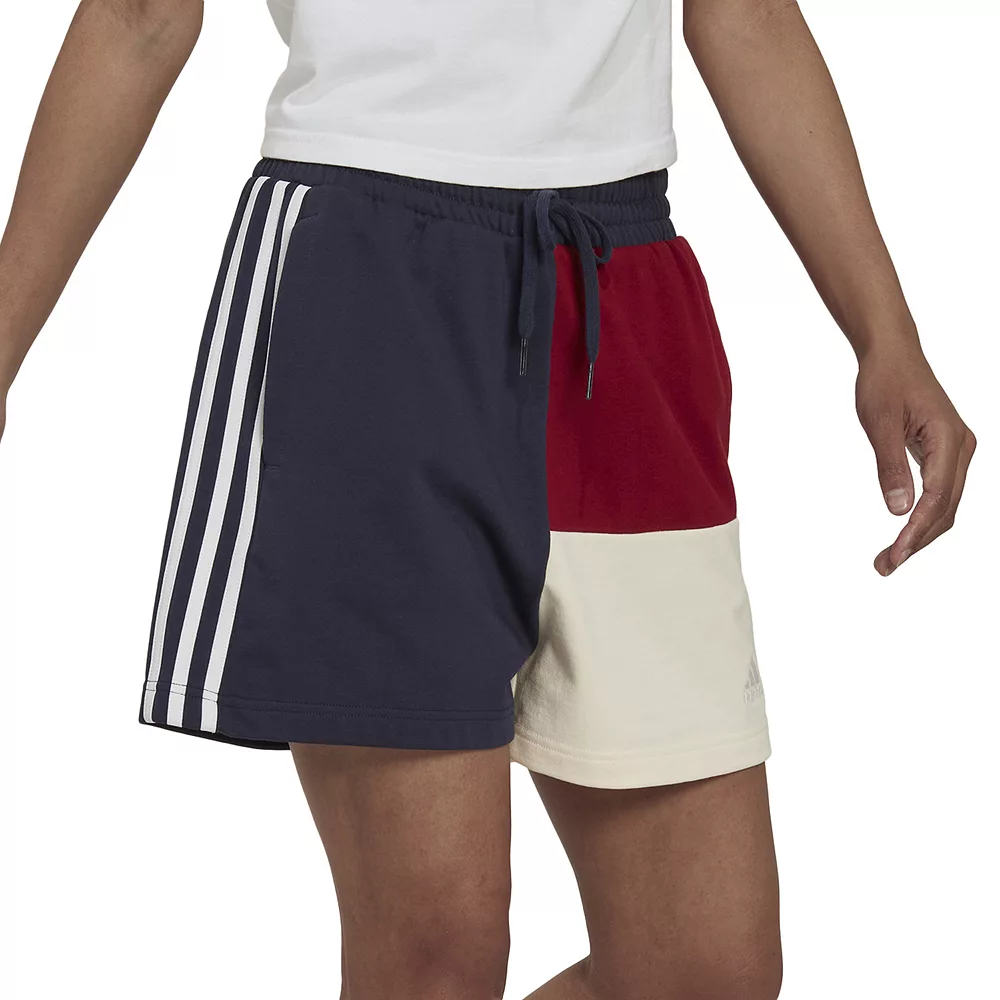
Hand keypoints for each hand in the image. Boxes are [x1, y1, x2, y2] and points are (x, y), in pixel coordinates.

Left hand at [856, 345, 975, 575]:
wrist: (892, 354)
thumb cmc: (884, 381)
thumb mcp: (879, 423)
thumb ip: (889, 466)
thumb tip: (897, 510)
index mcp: (948, 440)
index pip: (937, 499)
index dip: (916, 532)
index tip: (894, 556)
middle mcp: (961, 448)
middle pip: (946, 509)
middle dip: (917, 542)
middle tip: (884, 566)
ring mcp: (955, 451)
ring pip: (945, 505)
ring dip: (920, 533)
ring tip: (889, 558)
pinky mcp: (944, 452)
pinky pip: (940, 492)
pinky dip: (923, 516)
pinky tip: (903, 533)